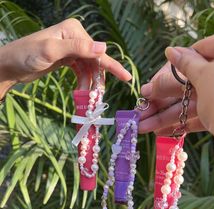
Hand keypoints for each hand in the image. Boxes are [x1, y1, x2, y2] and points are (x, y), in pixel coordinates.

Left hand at [0, 18, 131, 97]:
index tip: (126, 78)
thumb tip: (104, 48)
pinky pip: (81, 71)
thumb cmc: (27, 55)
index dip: (112, 66)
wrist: (11, 65)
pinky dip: (83, 82)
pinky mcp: (67, 59)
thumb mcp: (52, 51)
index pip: (97, 51)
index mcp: (74, 30)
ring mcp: (71, 49)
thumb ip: (78, 48)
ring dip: (90, 83)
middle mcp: (75, 37)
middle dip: (98, 79)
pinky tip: (82, 91)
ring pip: (89, 68)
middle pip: (95, 61)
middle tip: (99, 97)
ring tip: (88, 97)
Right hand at [139, 30, 213, 154]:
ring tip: (142, 127)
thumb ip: (184, 64)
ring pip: (191, 102)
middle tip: (141, 109)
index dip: (170, 70)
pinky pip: (201, 115)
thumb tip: (170, 51)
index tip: (151, 85)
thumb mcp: (202, 76)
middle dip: (161, 99)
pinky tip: (160, 133)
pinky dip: (182, 123)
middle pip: (189, 82)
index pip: (196, 52)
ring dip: (165, 116)